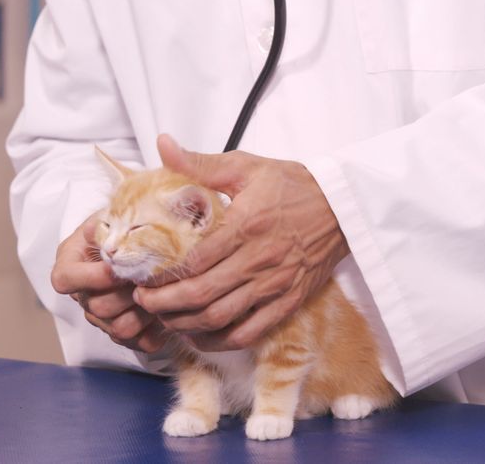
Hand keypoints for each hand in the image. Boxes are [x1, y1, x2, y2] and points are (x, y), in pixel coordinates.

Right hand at [51, 213, 168, 352]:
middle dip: (126, 293)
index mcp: (71, 263)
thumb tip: (101, 230)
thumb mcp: (113, 215)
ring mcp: (100, 317)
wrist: (143, 241)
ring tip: (161, 293)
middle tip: (149, 278)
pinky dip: (153, 331)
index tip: (115, 266)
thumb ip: (108, 223)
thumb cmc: (125, 224)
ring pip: (117, 328)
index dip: (91, 277)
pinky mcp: (121, 332)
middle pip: (96, 306)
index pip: (64, 280)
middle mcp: (82, 294)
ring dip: (143, 312)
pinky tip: (163, 312)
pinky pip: (136, 342)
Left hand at [132, 134, 349, 351]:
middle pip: (202, 294)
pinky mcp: (288, 302)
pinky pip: (250, 332)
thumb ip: (200, 163)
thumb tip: (162, 144)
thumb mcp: (246, 166)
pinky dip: (220, 340)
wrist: (345, 207)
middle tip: (142, 301)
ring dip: (186, 324)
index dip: (161, 275)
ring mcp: (274, 285)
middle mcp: (258, 260)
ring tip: (163, 318)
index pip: (194, 260)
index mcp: (245, 226)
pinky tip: (198, 335)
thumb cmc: (293, 185)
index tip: (139, 277)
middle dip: (164, 304)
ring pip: (221, 317)